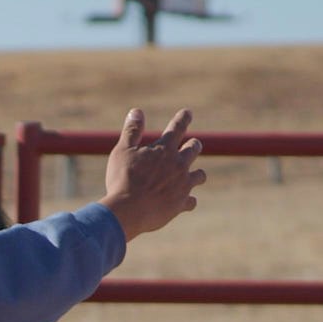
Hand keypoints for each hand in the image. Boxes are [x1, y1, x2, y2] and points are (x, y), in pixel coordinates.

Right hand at [100, 107, 206, 240]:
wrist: (129, 210)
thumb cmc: (123, 179)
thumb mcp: (122, 151)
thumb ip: (132, 131)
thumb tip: (137, 111)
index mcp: (164, 149)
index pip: (177, 127)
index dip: (183, 118)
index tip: (187, 112)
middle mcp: (178, 164)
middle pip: (194, 148)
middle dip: (193, 145)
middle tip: (192, 144)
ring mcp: (182, 184)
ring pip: (199, 175)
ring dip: (196, 174)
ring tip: (194, 175)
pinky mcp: (181, 203)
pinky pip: (191, 201)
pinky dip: (188, 200)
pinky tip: (185, 201)